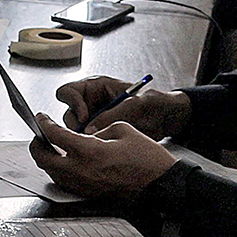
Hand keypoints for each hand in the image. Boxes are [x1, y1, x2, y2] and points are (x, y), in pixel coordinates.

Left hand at [29, 116, 176, 198]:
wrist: (162, 187)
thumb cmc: (148, 159)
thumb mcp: (124, 130)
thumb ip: (100, 129)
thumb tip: (88, 134)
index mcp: (88, 151)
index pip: (54, 135)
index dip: (44, 124)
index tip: (41, 118)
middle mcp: (80, 170)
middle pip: (43, 158)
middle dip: (37, 144)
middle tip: (41, 134)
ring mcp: (83, 185)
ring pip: (52, 172)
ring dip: (47, 158)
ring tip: (52, 146)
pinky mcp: (89, 194)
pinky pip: (64, 181)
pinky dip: (59, 170)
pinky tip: (66, 162)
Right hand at [56, 76, 191, 135]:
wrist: (167, 119)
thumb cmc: (154, 103)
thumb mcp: (135, 104)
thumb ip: (112, 114)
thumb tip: (90, 130)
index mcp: (96, 87)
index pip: (69, 91)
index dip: (73, 103)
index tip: (85, 116)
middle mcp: (91, 103)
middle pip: (69, 114)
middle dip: (76, 126)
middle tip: (90, 135)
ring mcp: (95, 120)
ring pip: (75, 131)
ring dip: (83, 138)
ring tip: (100, 142)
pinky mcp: (100, 135)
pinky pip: (87, 142)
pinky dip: (91, 146)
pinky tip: (102, 149)